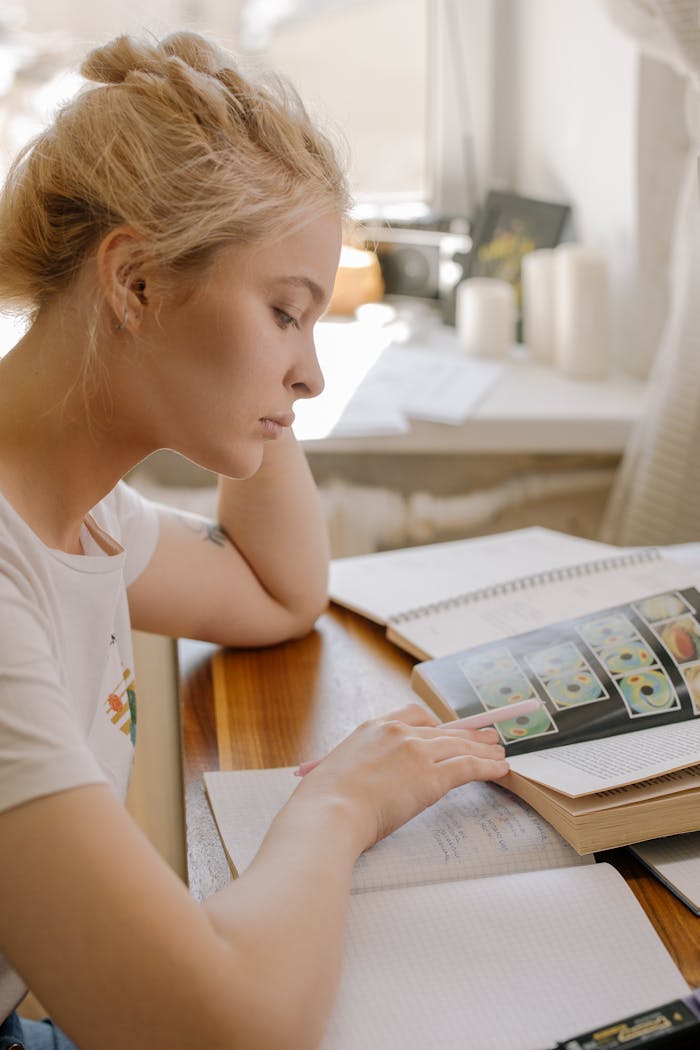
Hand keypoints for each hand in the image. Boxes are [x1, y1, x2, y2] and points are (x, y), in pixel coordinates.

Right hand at [292, 703, 508, 852]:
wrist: (330, 812)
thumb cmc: (326, 800)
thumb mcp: (341, 767)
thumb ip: (364, 764)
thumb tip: (373, 778)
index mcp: (374, 726)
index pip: (414, 715)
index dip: (437, 724)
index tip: (448, 730)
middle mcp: (398, 732)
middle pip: (444, 730)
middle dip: (469, 734)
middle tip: (487, 737)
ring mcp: (417, 752)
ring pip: (460, 745)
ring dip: (484, 750)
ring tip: (499, 753)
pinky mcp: (431, 776)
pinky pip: (468, 766)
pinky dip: (488, 767)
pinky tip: (500, 769)